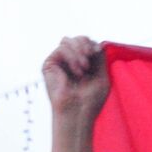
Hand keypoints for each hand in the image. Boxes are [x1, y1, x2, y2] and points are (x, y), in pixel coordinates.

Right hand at [44, 36, 109, 151]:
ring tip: (85, 67)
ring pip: (68, 40)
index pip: (87, 43)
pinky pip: (62, 48)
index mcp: (84, 64)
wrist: (78, 113)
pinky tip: (78, 71)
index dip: (92, 44)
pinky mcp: (49, 64)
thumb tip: (95, 43)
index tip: (97, 53)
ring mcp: (59, 62)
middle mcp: (70, 62)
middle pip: (77, 38)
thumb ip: (99, 58)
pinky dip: (72, 57)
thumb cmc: (90, 101)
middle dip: (85, 43)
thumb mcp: (102, 77)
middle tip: (90, 55)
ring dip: (79, 51)